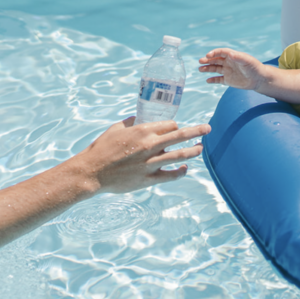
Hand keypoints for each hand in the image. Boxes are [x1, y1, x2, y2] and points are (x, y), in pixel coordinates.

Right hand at [73, 117, 210, 193]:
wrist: (91, 172)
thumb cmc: (101, 148)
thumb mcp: (115, 129)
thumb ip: (130, 122)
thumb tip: (140, 119)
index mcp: (142, 131)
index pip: (170, 125)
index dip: (175, 126)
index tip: (176, 129)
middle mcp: (150, 145)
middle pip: (180, 135)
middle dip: (197, 131)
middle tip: (208, 128)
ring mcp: (150, 163)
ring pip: (180, 155)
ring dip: (194, 150)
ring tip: (201, 148)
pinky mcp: (148, 179)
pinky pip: (171, 175)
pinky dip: (181, 171)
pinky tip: (186, 168)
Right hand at [199, 48, 267, 89]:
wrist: (260, 79)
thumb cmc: (255, 68)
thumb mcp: (247, 61)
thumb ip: (238, 57)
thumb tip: (230, 54)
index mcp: (232, 56)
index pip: (221, 52)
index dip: (214, 53)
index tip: (208, 56)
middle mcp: (228, 63)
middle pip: (215, 60)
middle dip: (207, 60)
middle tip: (200, 61)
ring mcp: (228, 71)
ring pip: (215, 69)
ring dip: (207, 69)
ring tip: (200, 69)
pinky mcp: (228, 80)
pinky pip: (218, 79)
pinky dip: (212, 80)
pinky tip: (207, 80)